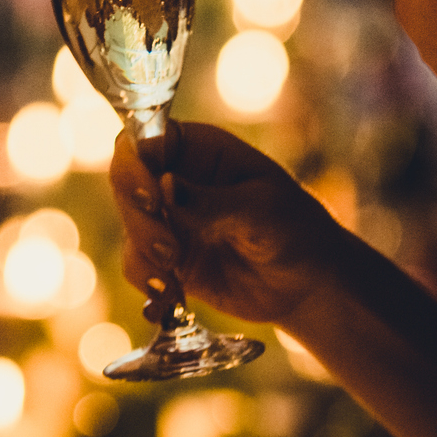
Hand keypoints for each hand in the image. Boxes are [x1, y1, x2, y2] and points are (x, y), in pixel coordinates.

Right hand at [109, 122, 350, 327]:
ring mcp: (171, 219)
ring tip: (173, 275)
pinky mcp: (169, 259)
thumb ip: (212, 202)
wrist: (309, 285)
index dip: (135, 164)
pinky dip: (149, 282)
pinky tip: (173, 297)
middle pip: (127, 182)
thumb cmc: (296, 230)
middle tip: (169, 247)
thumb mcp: (261, 210)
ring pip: (130, 225)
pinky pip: (138, 265)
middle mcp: (178, 179)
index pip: (145, 139)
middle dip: (139, 217)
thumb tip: (165, 185)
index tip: (152, 197)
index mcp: (201, 149)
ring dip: (144, 252)